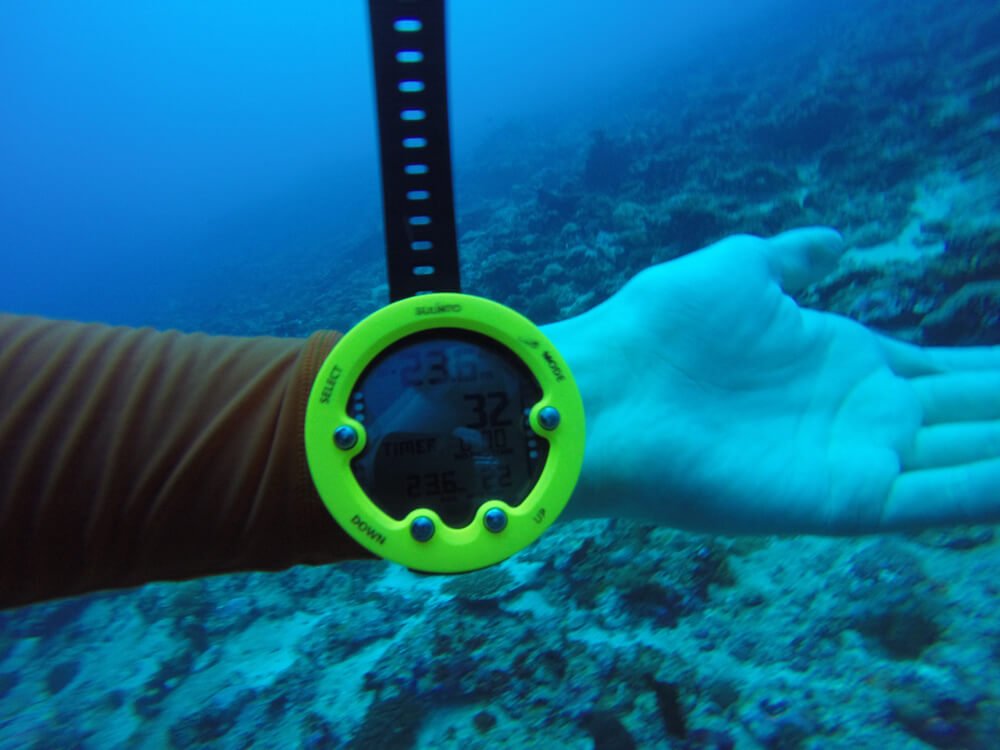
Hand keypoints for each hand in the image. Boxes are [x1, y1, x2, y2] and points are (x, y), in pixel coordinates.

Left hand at [545, 228, 999, 533]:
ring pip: (973, 461)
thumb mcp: (740, 269)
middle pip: (976, 414)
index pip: (951, 370)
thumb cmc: (662, 326)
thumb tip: (835, 241)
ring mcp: (855, 461)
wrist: (608, 388)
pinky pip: (940, 500)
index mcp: (847, 363)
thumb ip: (792, 259)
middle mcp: (863, 416)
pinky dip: (992, 488)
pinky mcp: (839, 503)